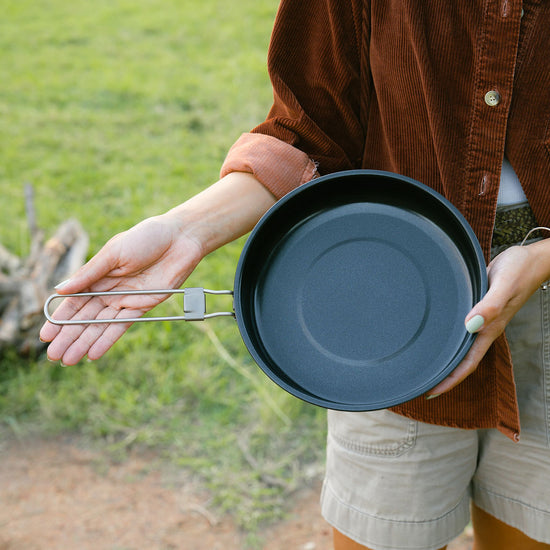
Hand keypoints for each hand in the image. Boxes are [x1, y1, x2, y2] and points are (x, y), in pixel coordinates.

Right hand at [40, 214, 202, 364]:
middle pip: (85, 317)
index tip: (45, 335)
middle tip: (53, 356)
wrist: (180, 238)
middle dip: (69, 336)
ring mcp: (126, 299)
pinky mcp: (144, 306)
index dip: (60, 318)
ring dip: (84, 343)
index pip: (74, 301)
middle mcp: (109, 290)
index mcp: (98, 275)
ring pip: (101, 325)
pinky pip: (123, 326)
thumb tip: (60, 290)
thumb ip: (89, 273)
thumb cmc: (146, 237)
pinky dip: (108, 340)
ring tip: (68, 360)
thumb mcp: (114, 252)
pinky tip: (93, 354)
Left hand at [428, 240, 549, 395]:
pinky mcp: (478, 308)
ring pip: (460, 345)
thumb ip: (491, 304)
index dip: (450, 380)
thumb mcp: (504, 285)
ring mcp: (481, 320)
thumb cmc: (520, 269)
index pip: (468, 363)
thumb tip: (472, 324)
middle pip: (461, 359)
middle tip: (418, 383)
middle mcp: (484, 328)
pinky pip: (461, 329)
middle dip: (442, 375)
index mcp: (490, 329)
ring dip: (444, 357)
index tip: (430, 392)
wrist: (531, 258)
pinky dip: (449, 337)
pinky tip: (437, 335)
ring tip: (423, 364)